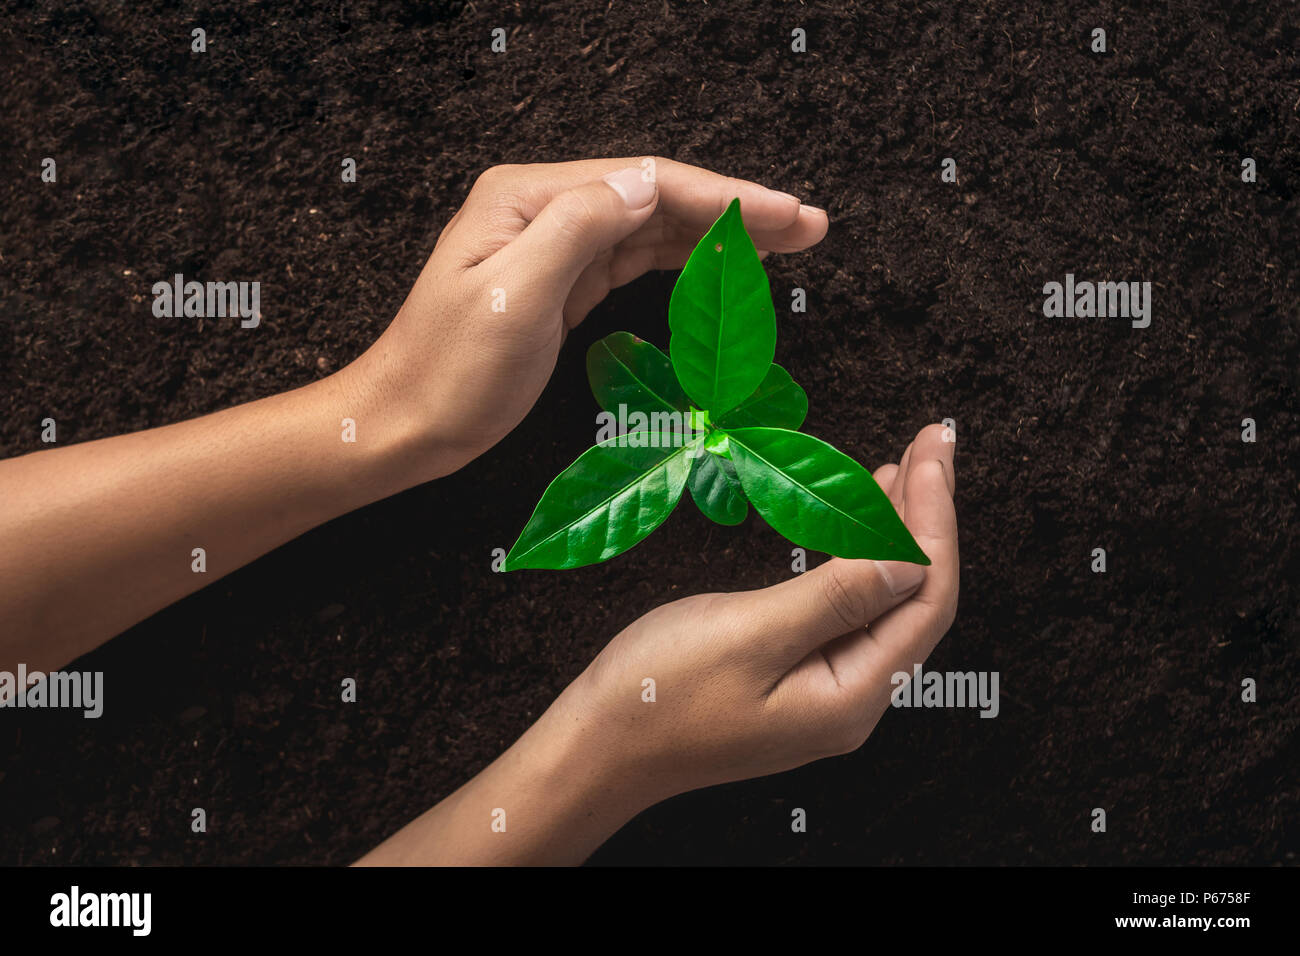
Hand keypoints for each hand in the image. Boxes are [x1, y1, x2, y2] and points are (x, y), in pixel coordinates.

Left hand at [339, 157, 827, 482]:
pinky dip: (684, 261)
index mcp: (529, 198)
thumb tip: (644, 183)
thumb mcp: (513, 297)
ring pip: (653, 227)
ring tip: (785, 244)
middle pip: (658, 196)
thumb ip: (579, 228)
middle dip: (735, 209)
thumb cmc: (450, 371)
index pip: (646, 182)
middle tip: (809, 226)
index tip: (787, 215)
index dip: (724, 196)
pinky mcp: (561, 282)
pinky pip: (635, 260)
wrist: (405, 424)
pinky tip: (719, 266)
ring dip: (719, 233)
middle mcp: (543, 208)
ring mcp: (552, 244)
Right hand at [545, 423, 957, 809]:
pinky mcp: (797, 680)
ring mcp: (825, 693)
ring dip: (893, 533)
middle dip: (924, 517)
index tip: (932, 452)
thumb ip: (837, 597)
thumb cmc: (659, 694)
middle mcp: (852, 700)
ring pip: (882, 603)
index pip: (925, 596)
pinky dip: (856, 560)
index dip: (934, 520)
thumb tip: (914, 558)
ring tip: (900, 468)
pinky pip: (848, 613)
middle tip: (929, 441)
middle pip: (914, 598)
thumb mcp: (751, 634)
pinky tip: (852, 524)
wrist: (596, 749)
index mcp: (852, 696)